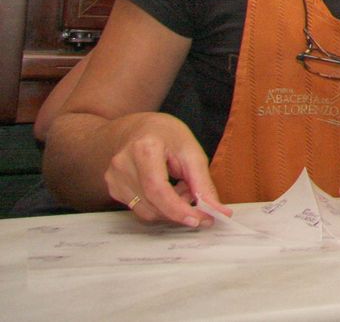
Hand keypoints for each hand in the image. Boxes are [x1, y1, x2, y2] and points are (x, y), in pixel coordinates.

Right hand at [105, 112, 228, 227]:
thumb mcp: (192, 151)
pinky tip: (167, 188)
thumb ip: (203, 183)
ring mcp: (114, 178)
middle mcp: (123, 165)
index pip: (158, 189)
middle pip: (153, 204)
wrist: (139, 128)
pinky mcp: (113, 189)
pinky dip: (159, 206)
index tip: (199, 220)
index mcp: (144, 149)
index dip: (178, 209)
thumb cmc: (167, 135)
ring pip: (147, 212)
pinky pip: (140, 209)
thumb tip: (218, 210)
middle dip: (180, 209)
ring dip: (170, 208)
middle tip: (197, 198)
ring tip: (181, 187)